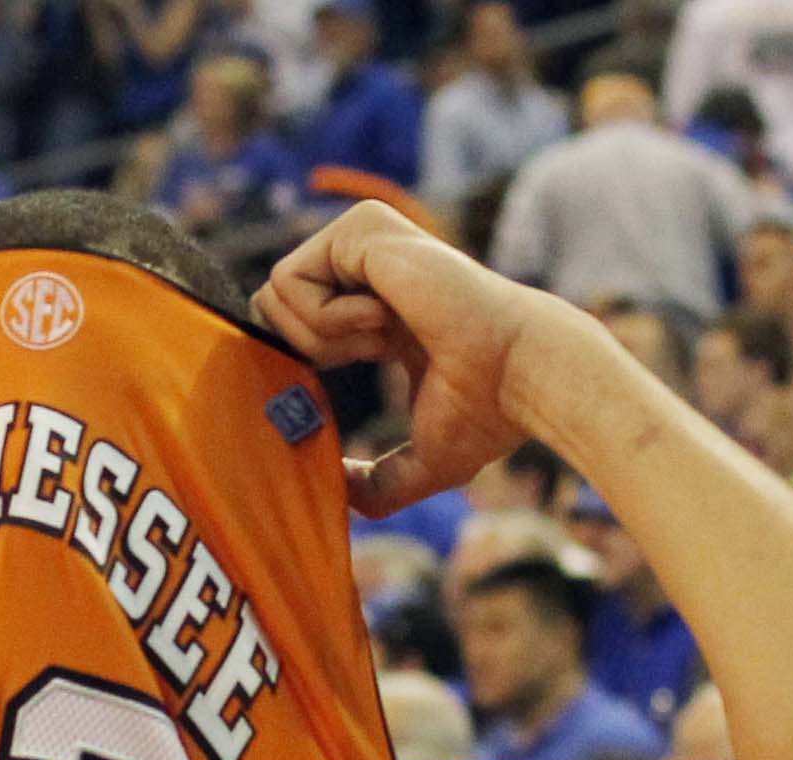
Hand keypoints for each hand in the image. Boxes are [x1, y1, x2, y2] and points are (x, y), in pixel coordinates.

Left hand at [259, 201, 562, 516]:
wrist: (517, 372)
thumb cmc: (490, 414)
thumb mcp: (426, 461)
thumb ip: (378, 483)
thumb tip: (339, 496)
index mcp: (384, 310)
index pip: (304, 327)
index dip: (301, 364)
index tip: (335, 389)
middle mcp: (371, 266)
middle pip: (275, 306)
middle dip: (304, 352)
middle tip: (369, 357)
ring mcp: (364, 241)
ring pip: (275, 293)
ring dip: (321, 338)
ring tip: (383, 333)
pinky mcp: (358, 230)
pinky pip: (287, 282)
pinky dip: (325, 320)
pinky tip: (382, 318)